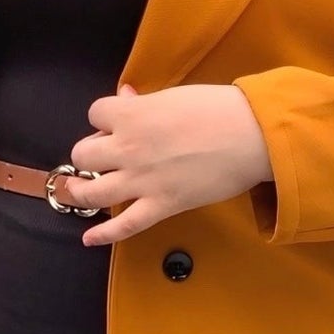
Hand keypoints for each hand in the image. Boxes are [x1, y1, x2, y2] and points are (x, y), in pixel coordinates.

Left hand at [58, 83, 272, 246]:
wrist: (251, 135)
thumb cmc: (217, 109)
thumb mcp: (173, 96)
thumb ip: (142, 102)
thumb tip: (125, 95)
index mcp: (131, 115)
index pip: (95, 113)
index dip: (104, 119)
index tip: (116, 124)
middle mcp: (128, 148)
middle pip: (83, 155)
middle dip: (89, 154)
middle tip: (105, 156)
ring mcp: (141, 180)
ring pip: (91, 191)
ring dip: (82, 191)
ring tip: (83, 189)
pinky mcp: (160, 205)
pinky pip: (124, 225)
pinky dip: (103, 234)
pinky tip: (88, 238)